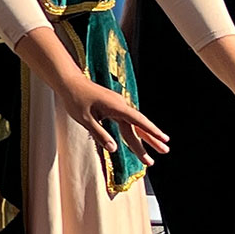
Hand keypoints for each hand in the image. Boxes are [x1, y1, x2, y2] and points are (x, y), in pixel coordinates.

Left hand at [56, 77, 170, 162]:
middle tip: (165, 151)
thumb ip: (100, 134)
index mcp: (116, 106)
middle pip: (137, 126)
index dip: (151, 130)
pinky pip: (126, 122)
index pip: (137, 121)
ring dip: (143, 138)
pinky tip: (139, 140)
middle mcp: (120, 105)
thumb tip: (113, 149)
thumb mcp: (85, 120)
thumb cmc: (75, 99)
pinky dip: (132, 132)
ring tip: (157, 150)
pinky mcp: (113, 107)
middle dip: (151, 140)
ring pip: (132, 125)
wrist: (69, 82)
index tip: (164, 138)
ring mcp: (117, 106)